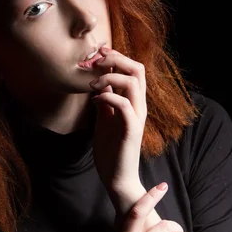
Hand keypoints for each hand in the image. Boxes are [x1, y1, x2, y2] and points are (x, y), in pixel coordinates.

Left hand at [90, 46, 146, 203]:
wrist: (116, 177)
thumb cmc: (111, 150)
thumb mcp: (104, 119)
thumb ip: (106, 101)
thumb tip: (100, 82)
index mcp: (134, 103)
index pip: (133, 70)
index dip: (116, 56)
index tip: (97, 53)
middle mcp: (139, 106)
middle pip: (138, 69)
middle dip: (116, 59)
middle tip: (95, 62)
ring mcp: (137, 117)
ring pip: (133, 82)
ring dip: (110, 76)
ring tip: (92, 84)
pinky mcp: (132, 129)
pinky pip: (123, 104)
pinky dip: (107, 96)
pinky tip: (94, 100)